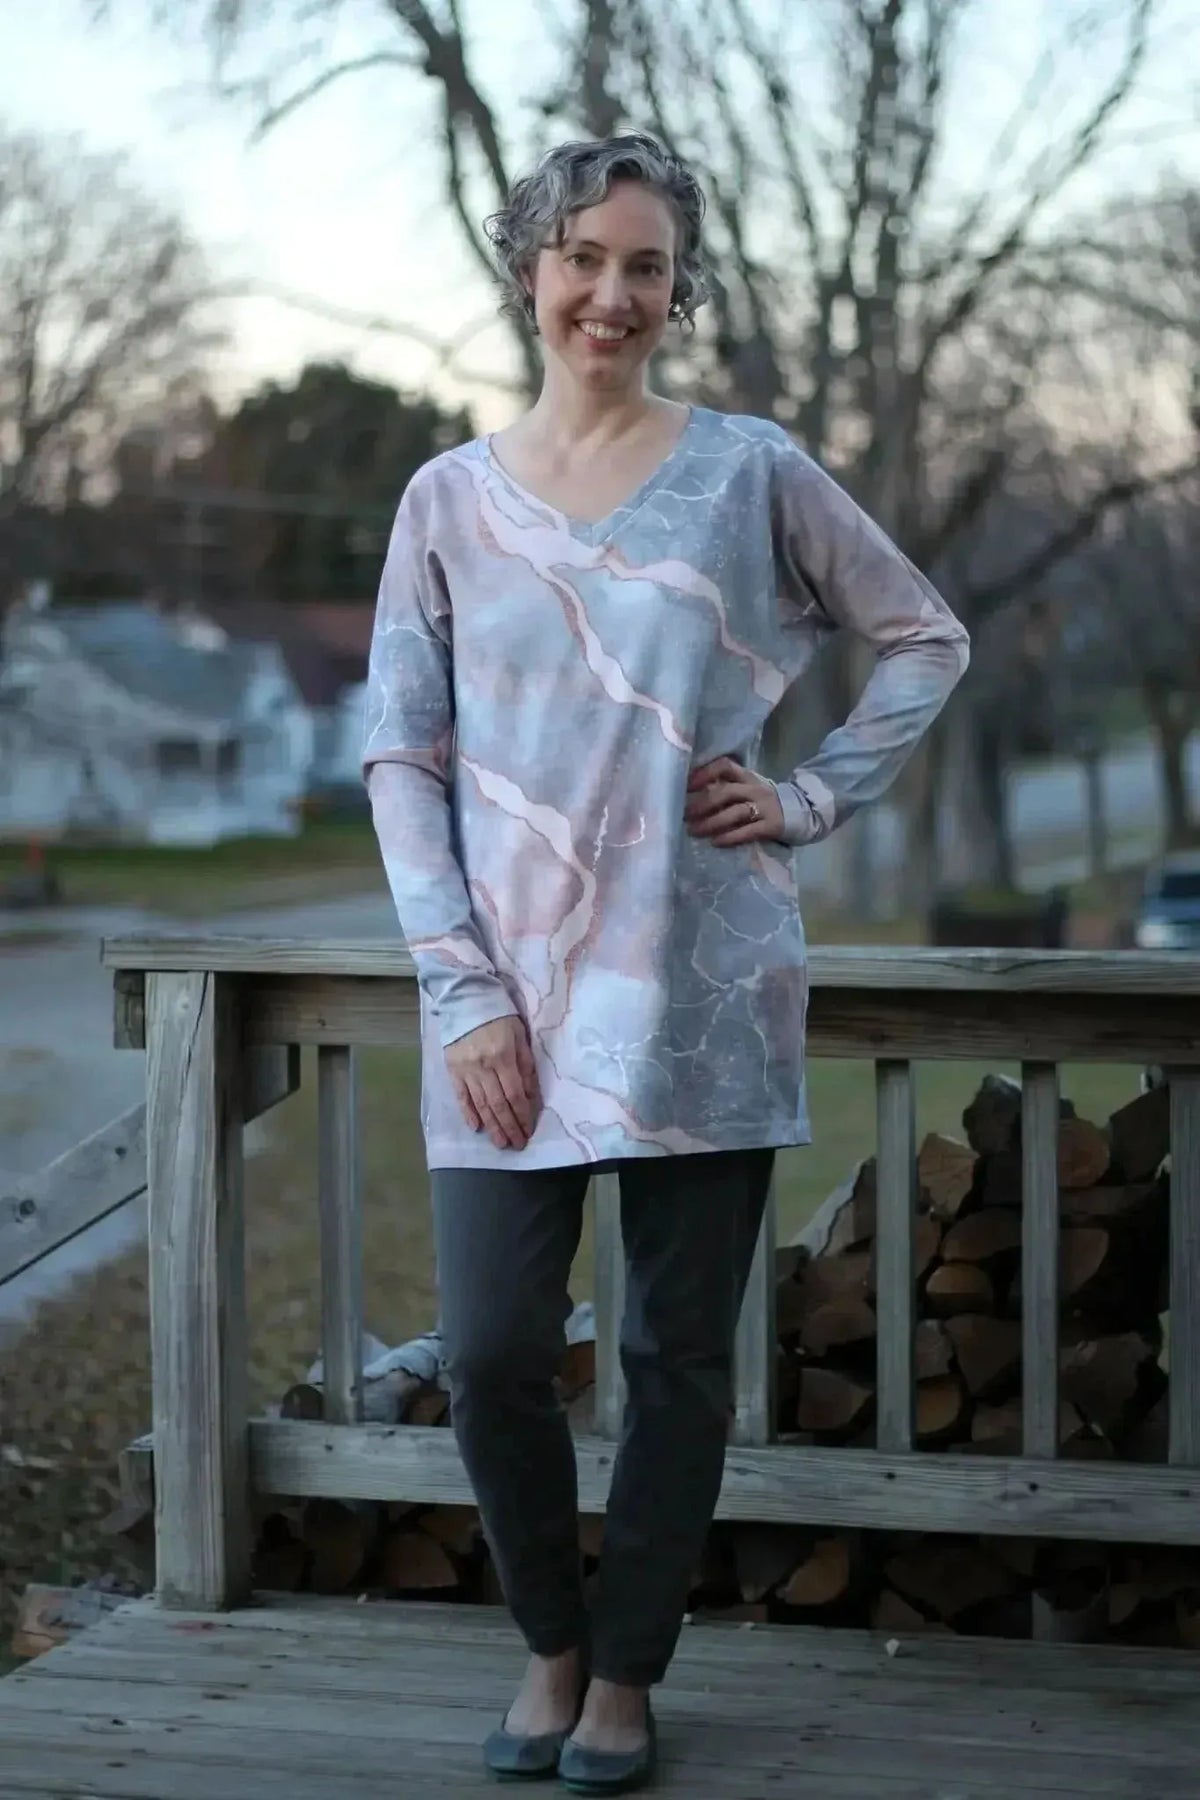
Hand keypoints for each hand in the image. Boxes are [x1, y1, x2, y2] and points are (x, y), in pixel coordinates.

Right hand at [446, 1015, 541, 1150]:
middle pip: (498, 1104)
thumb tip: (530, 1096)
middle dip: (509, 1127)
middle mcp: (484, 1067)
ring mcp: (466, 1070)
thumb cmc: (500, 1016)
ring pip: (481, 1104)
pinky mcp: (452, 1069)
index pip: (515, 1094)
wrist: (465, 999)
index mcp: (503, 1057)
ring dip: (492, 1126)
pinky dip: (468, 1113)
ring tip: (500, 1143)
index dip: (522, 1115)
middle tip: (517, 1145)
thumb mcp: (520, 1035)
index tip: (529, 1131)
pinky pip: (461, 1096)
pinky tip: (476, 1127)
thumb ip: (526, 1065)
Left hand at [684, 756, 784, 846]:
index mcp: (747, 777)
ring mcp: (764, 807)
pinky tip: (716, 842)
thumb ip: (727, 787)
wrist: (800, 812)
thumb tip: (691, 792)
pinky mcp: (771, 826)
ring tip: (694, 831)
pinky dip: (730, 837)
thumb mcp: (748, 788)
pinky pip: (748, 831)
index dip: (705, 773)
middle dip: (702, 803)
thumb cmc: (763, 801)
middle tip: (684, 815)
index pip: (725, 766)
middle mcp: (755, 789)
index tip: (686, 786)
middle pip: (726, 792)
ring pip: (735, 812)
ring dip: (711, 822)